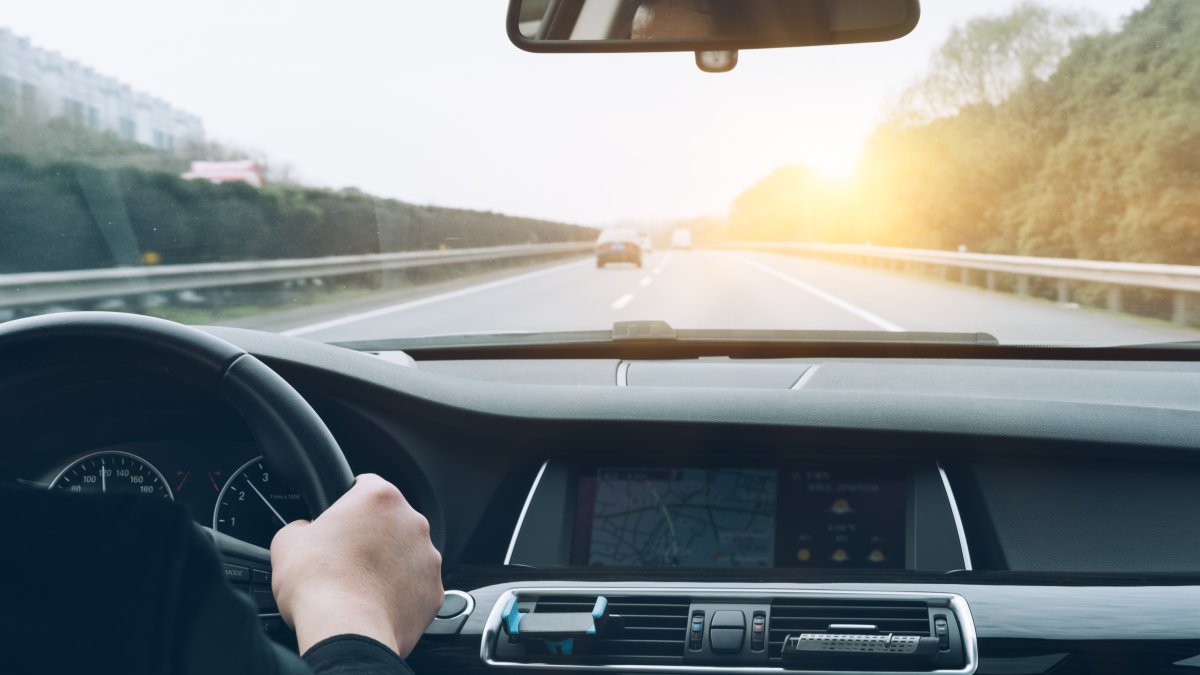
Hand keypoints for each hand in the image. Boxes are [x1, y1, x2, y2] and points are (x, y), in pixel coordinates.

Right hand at [270, 474, 443, 656]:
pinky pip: (415, 585)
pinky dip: (400, 592)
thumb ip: (301, 525)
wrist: (346, 632)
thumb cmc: (318, 585)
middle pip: (390, 520)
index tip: (338, 519)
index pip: (366, 485)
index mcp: (379, 498)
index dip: (347, 502)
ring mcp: (428, 557)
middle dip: (371, 535)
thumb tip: (305, 531)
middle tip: (344, 557)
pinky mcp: (433, 589)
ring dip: (388, 563)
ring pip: (406, 552)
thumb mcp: (288, 541)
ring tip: (360, 584)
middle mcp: (412, 522)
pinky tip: (376, 603)